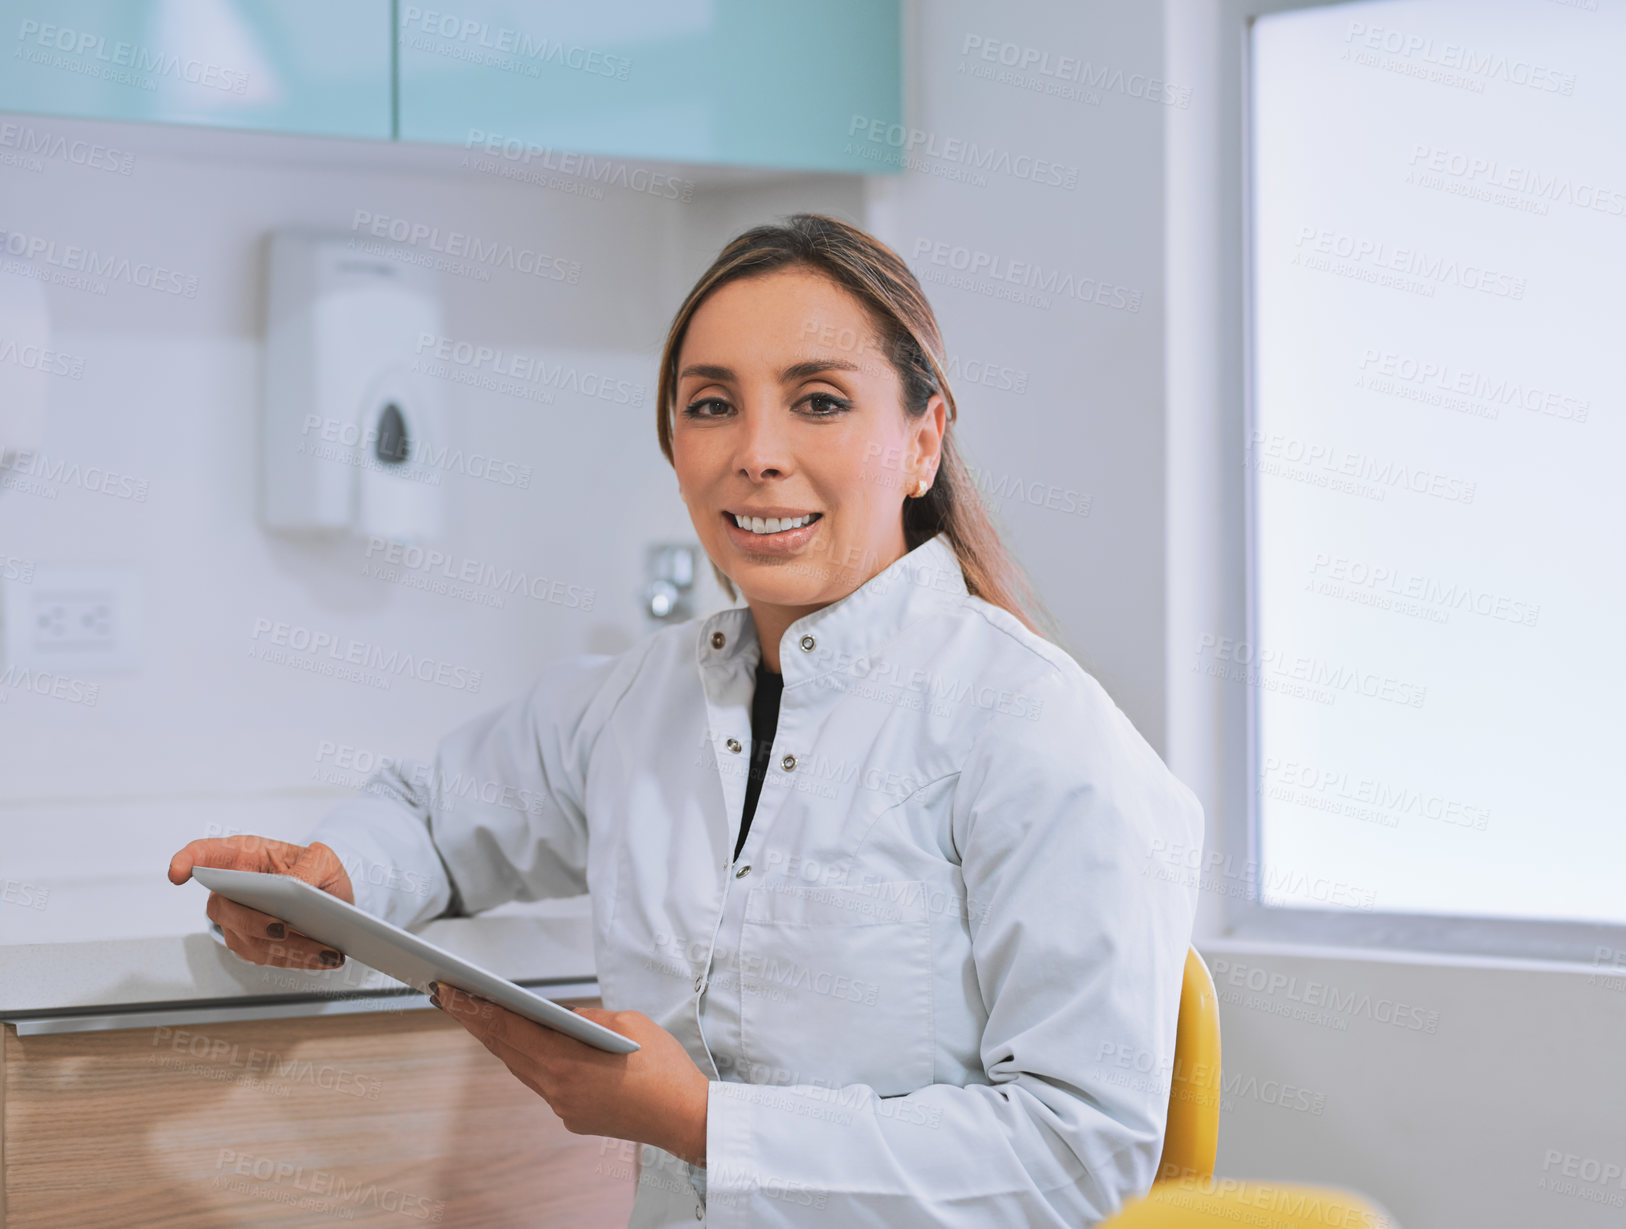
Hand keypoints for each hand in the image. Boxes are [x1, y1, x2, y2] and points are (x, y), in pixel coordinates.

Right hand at [167, 834, 353, 969]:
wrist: (330, 892)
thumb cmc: (316, 868)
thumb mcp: (322, 858)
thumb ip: (309, 867)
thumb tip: (294, 887)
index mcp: (244, 856)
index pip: (204, 854)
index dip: (186, 861)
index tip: (177, 873)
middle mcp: (232, 890)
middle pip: (223, 908)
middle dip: (251, 922)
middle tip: (281, 928)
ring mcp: (237, 921)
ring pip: (249, 940)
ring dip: (289, 949)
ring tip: (325, 950)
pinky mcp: (252, 945)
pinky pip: (269, 957)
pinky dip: (299, 960)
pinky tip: (325, 958)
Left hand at [431, 983, 709, 1166]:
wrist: (685, 1118)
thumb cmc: (663, 1067)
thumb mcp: (627, 1022)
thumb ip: (586, 1017)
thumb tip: (562, 1018)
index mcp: (566, 1063)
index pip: (510, 1030)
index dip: (477, 1010)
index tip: (452, 992)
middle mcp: (557, 1090)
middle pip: (507, 1051)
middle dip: (478, 1023)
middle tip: (452, 998)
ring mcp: (564, 1108)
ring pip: (521, 1069)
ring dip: (501, 1043)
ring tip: (481, 1018)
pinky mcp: (574, 1118)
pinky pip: (543, 1084)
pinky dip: (528, 1061)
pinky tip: (524, 1046)